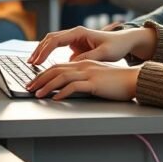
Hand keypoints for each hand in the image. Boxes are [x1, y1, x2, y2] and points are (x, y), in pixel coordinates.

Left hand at [25, 60, 139, 100]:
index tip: (34, 81)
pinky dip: (63, 92)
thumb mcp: (96, 75)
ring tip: (38, 94)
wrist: (134, 79)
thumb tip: (68, 86)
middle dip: (39, 79)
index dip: (43, 73)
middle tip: (29, 87)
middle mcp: (83, 65)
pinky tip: (56, 98)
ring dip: (47, 86)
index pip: (57, 66)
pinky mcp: (95, 83)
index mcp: (82, 63)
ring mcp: (88, 73)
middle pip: (55, 70)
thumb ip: (83, 77)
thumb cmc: (116, 80)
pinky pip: (75, 87)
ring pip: (61, 77)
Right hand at [27, 26, 155, 64]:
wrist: (124, 42)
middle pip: (50, 39)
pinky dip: (49, 55)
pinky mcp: (74, 46)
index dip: (45, 51)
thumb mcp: (104, 53)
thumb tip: (72, 64)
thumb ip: (89, 58)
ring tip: (33, 63)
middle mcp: (74, 33)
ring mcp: (73, 39)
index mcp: (79, 32)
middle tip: (30, 63)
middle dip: (39, 50)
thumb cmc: (116, 45)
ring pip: (52, 43)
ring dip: (42, 52)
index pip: (56, 40)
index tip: (38, 61)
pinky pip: (57, 49)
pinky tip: (44, 65)